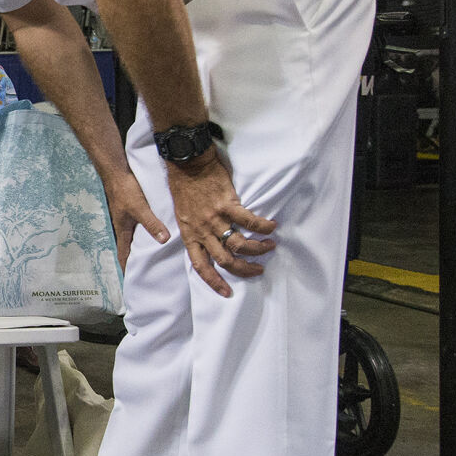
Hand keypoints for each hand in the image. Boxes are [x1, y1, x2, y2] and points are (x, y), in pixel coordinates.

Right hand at [103, 171, 168, 272]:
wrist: (117, 171)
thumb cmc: (125, 190)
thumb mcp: (140, 208)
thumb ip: (152, 224)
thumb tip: (164, 240)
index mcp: (122, 230)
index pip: (123, 254)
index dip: (126, 267)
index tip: (130, 280)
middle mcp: (123, 227)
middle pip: (129, 248)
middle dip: (135, 261)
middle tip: (146, 272)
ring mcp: (127, 218)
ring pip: (134, 238)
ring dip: (140, 247)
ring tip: (152, 256)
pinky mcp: (132, 210)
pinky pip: (138, 227)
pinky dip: (144, 234)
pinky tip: (154, 233)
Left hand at [163, 152, 276, 297]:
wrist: (187, 163)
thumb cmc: (185, 187)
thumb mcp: (183, 214)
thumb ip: (196, 229)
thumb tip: (211, 241)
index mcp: (189, 234)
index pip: (200, 265)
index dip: (213, 281)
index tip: (227, 293)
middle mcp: (201, 229)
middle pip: (225, 260)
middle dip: (244, 268)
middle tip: (258, 269)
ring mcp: (214, 218)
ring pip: (239, 243)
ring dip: (257, 249)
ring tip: (269, 246)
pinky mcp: (227, 203)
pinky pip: (249, 220)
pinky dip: (262, 226)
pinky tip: (271, 226)